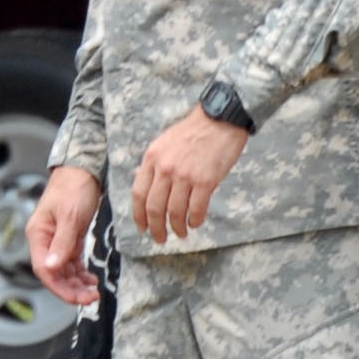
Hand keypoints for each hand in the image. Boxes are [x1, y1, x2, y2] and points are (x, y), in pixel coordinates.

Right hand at [30, 165, 104, 307]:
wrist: (83, 169)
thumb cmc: (74, 187)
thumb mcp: (71, 216)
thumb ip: (62, 243)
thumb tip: (52, 268)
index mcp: (39, 234)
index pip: (43, 270)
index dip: (59, 288)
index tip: (78, 299)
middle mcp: (44, 240)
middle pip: (53, 274)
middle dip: (71, 289)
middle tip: (91, 298)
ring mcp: (56, 239)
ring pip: (64, 270)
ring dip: (77, 283)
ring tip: (94, 292)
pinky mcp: (69, 237)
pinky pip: (72, 262)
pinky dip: (81, 272)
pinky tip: (91, 279)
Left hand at [130, 107, 251, 243]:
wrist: (221, 119)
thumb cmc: (193, 131)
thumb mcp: (164, 142)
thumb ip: (152, 163)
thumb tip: (138, 177)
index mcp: (152, 158)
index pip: (139, 194)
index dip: (139, 216)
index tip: (142, 228)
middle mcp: (165, 168)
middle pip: (154, 207)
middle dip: (156, 228)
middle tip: (160, 239)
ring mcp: (185, 175)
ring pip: (175, 212)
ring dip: (177, 227)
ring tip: (181, 233)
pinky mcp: (206, 180)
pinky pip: (197, 209)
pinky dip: (195, 220)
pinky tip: (195, 223)